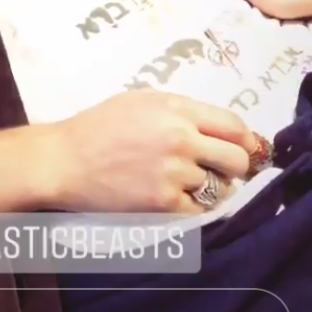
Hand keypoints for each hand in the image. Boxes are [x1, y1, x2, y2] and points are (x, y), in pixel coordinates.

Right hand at [53, 89, 257, 213]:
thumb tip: (221, 129)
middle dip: (234, 166)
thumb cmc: (101, 125)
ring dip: (209, 187)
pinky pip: (198, 210)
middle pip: (236, 159)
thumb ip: (182, 112)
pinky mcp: (163, 203)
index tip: (245, 147)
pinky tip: (175, 197)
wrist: (66, 159)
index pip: (234, 125)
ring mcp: (174, 172)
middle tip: (221, 170)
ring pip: (218, 187)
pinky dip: (192, 206)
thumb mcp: (143, 101)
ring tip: (186, 182)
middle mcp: (181, 139)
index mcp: (177, 109)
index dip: (245, 139)